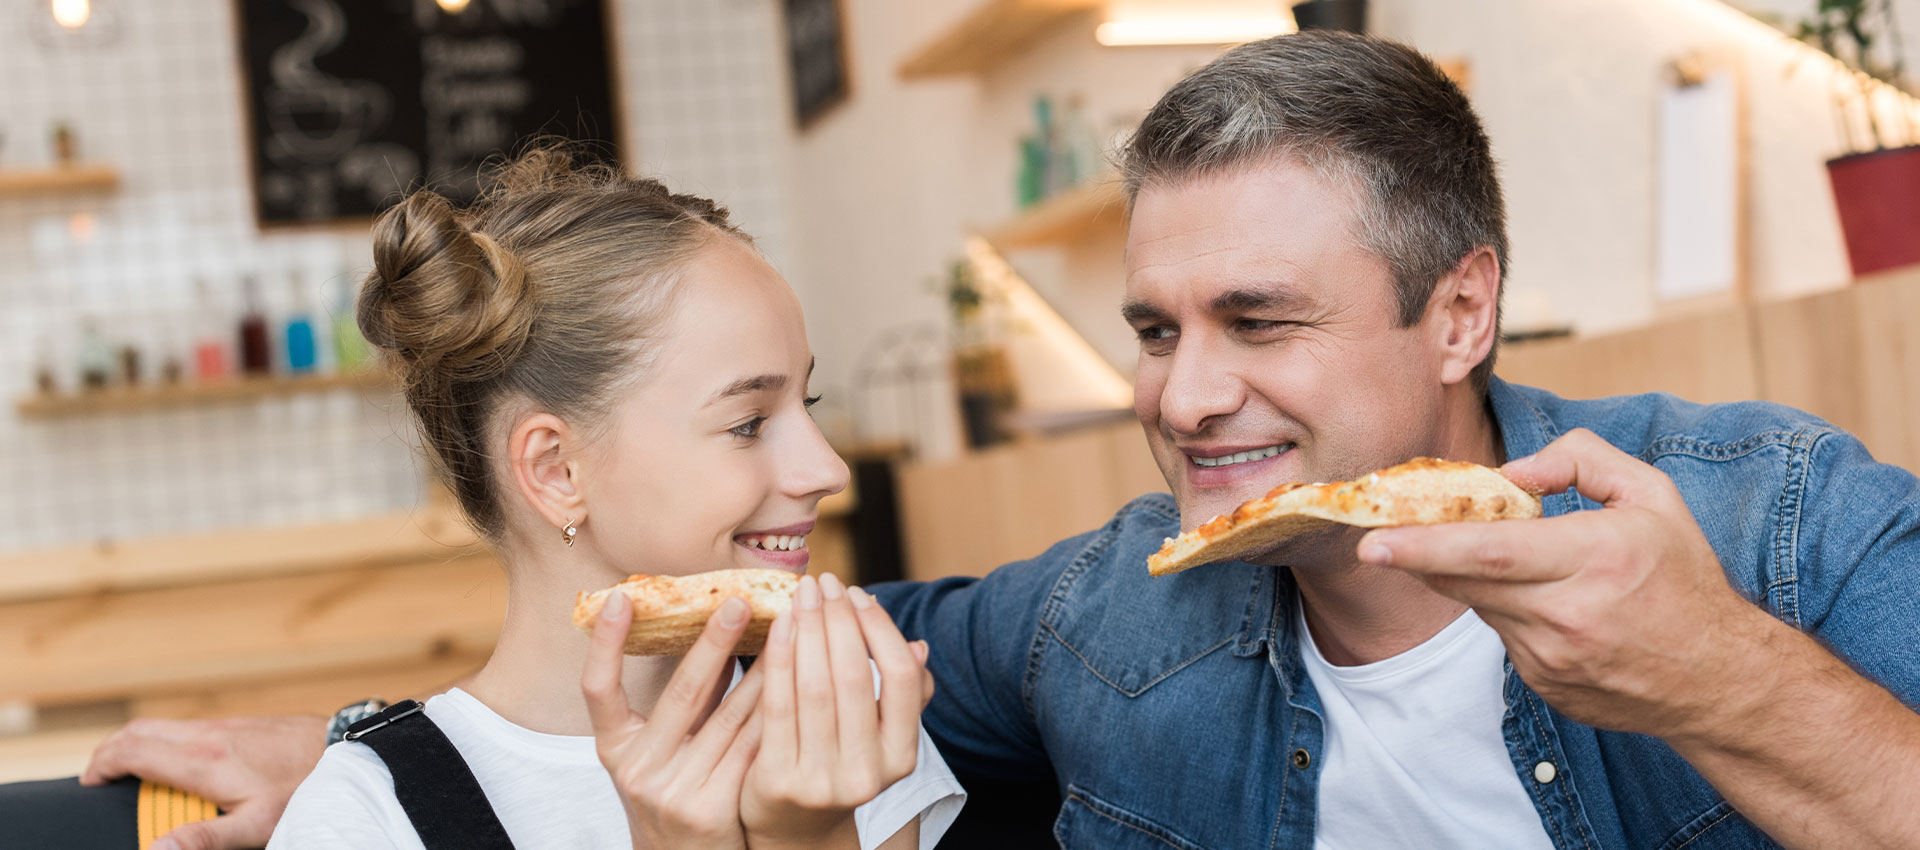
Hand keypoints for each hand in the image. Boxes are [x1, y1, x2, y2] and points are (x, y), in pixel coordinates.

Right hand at [79, 714, 326, 849]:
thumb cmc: (301, 792)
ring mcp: (223, 725)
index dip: (101, 765)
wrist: (343, 752)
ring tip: (129, 773)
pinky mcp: (238, 723)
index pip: (131, 750)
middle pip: (138, 731)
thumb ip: (201, 839)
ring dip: (137, 744)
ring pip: (162, 725)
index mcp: (202, 760)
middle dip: (109, 751)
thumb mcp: (252, 827)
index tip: (89, 784)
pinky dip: (164, 742)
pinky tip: (174, 766)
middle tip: (99, 777)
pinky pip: (186, 728)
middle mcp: (207, 734)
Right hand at [584, 590, 764, 849]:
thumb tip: (714, 624)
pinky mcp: (713, 808)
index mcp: (614, 749)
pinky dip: (776, 712)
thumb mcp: (661, 750)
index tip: (619, 597)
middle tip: (738, 599)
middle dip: (714, 642)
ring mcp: (674, 791)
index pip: (597, 690)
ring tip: (786, 630)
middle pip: (682, 693)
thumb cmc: (678, 789)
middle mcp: (638, 769)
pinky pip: (753, 748)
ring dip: (763, 671)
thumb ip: (684, 701)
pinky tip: (800, 684)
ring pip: (729, 717)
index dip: (605, 644)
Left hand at [742, 573, 932, 849]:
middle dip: (838, 620)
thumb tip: (919, 645)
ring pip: (814, 688)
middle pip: (854, 677)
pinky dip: (778, 658)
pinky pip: (777, 705)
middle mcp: (867, 773)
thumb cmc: (841, 761)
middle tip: (824, 582)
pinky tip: (779, 626)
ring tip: (801, 595)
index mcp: (902, 756)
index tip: (857, 595)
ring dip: (807, 630)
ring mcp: (822, 780)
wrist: (796, 828)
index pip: (903, 679)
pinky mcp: (778, 780)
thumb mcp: (881, 737)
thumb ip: (902, 695)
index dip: (880, 629)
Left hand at [1355, 428, 1775, 740]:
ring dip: (1470, 576)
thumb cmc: (1685, 579)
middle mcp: (1569, 613)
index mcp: (1596, 557)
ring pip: (1479, 604)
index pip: (1491, 552)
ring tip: (1504, 558)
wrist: (1720, 681)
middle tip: (1377, 536)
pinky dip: (1503, 608)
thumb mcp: (1653, 496)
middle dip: (1416, 557)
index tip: (1374, 541)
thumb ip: (1582, 460)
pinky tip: (1543, 602)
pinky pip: (1501, 633)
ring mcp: (1552, 657)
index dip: (1425, 546)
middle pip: (1467, 580)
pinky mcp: (1544, 683)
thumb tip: (1512, 472)